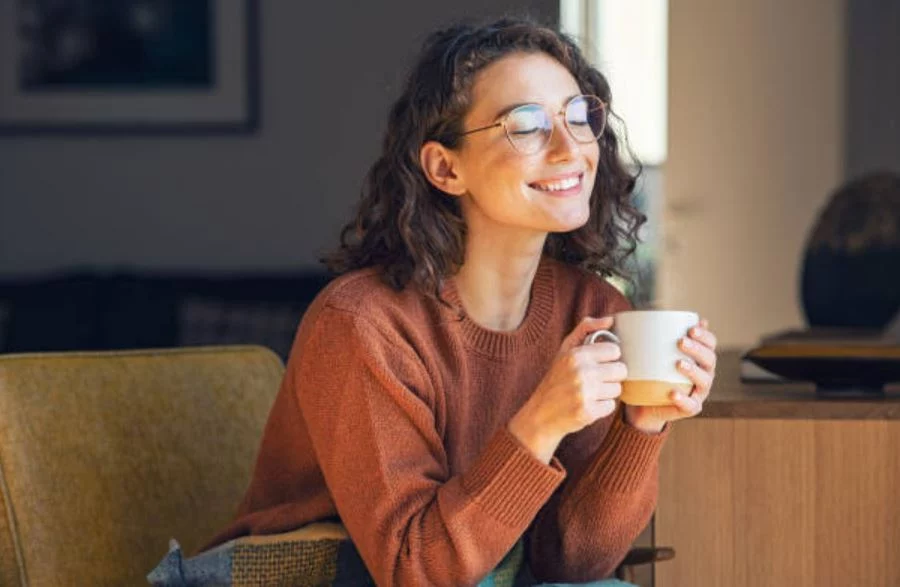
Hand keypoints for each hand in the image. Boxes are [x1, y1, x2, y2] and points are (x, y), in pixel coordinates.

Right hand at [508, 316, 626, 462]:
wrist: (540, 415)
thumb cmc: (555, 380)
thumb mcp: (564, 350)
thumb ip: (586, 329)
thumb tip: (610, 319)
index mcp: (576, 355)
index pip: (615, 351)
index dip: (608, 358)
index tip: (598, 364)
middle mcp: (581, 372)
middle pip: (621, 370)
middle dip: (610, 376)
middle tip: (595, 380)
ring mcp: (585, 393)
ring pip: (617, 389)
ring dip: (606, 392)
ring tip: (589, 393)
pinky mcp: (588, 412)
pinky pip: (611, 406)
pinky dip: (601, 407)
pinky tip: (587, 405)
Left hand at [624, 318, 717, 433]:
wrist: (645, 403)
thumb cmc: (652, 372)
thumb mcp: (652, 352)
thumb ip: (656, 335)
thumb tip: (654, 312)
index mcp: (700, 358)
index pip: (710, 344)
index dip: (705, 336)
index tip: (691, 328)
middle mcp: (704, 374)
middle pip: (709, 359)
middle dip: (697, 349)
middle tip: (680, 342)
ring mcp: (699, 392)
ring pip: (704, 381)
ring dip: (693, 371)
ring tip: (678, 364)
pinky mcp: (689, 408)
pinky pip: (690, 405)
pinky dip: (683, 399)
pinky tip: (673, 393)